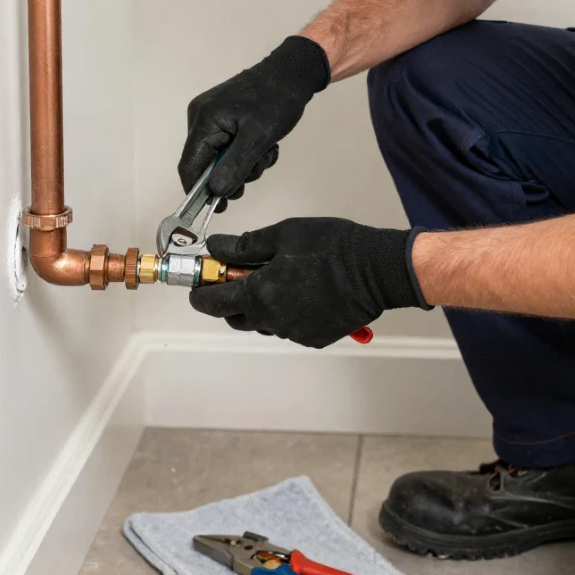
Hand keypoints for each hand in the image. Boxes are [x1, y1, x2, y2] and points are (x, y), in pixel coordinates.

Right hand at [178, 36, 329, 208]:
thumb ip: (235, 166)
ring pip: (220, 158)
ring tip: (267, 152)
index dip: (199, 191)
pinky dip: (247, 154)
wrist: (291, 72)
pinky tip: (266, 146)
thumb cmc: (276, 101)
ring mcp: (212, 118)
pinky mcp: (224, 119)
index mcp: (203, 121)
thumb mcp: (258, 137)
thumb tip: (217, 192)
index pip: (189, 166)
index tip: (218, 208)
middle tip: (256, 172)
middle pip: (205, 164)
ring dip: (245, 164)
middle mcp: (201, 119)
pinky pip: (229, 147)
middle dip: (231, 174)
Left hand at [189, 218, 428, 347]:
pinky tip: (299, 291)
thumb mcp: (283, 236)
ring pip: (262, 323)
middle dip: (228, 300)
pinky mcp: (314, 338)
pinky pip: (287, 327)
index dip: (199, 293)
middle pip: (234, 318)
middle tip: (236, 277)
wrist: (378, 270)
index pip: (212, 302)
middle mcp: (273, 320)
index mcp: (259, 295)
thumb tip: (216, 248)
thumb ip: (243, 246)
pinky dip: (284, 313)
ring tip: (277, 278)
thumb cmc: (335, 248)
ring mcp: (294, 333)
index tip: (197, 284)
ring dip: (259, 305)